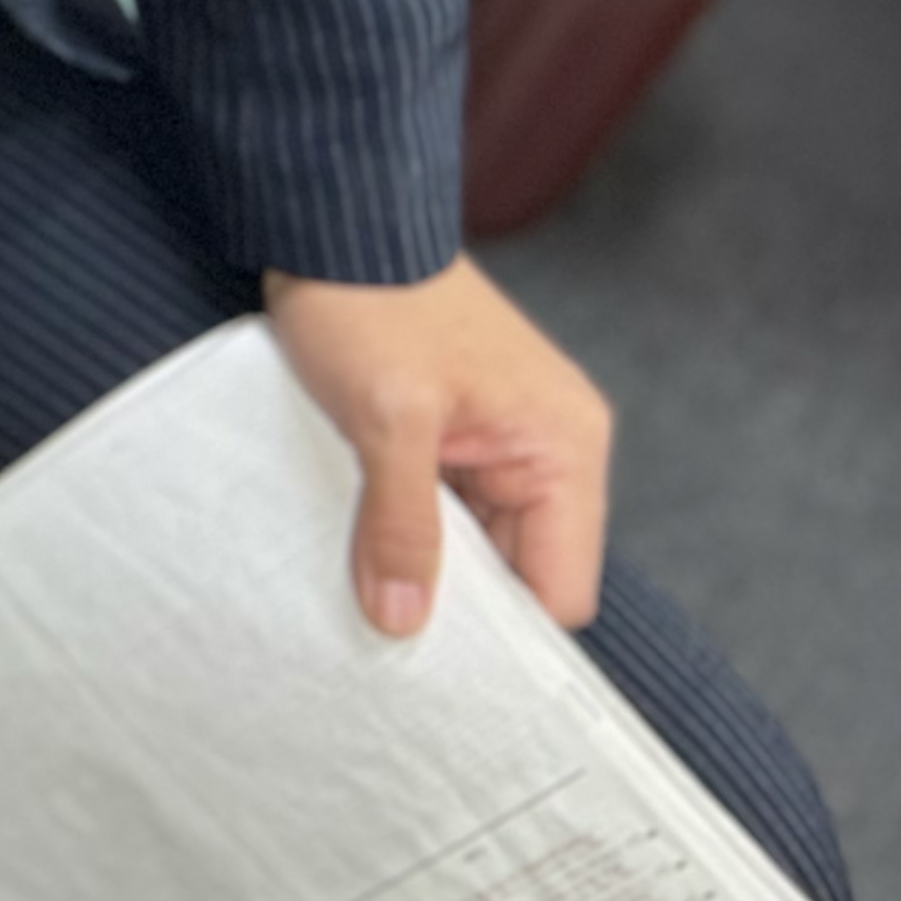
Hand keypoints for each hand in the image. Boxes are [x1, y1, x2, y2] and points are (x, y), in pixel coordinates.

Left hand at [262, 260, 611, 636]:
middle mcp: (550, 450)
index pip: (560, 587)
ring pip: (476, 546)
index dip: (507, 637)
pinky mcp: (455, 435)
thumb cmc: (372, 305)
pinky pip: (444, 510)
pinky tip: (360, 552)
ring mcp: (502, 442)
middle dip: (458, 607)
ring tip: (365, 598)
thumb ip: (401, 525)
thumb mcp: (386, 421)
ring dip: (425, 566)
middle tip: (385, 646)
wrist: (335, 226)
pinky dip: (407, 531)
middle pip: (519, 574)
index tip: (439, 674)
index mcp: (565, 447)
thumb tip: (402, 623)